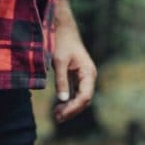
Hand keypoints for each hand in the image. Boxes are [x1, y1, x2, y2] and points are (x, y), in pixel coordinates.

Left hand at [52, 0, 96, 123]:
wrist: (61, 27)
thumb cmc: (60, 42)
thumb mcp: (58, 61)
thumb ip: (61, 80)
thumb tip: (62, 99)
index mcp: (88, 72)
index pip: (85, 96)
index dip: (73, 108)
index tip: (60, 115)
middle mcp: (89, 75)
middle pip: (84, 99)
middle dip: (71, 110)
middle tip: (56, 118)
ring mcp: (83, 76)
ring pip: (80, 97)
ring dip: (69, 107)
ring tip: (56, 115)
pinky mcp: (76, 75)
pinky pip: (75, 92)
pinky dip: (68, 100)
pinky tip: (59, 106)